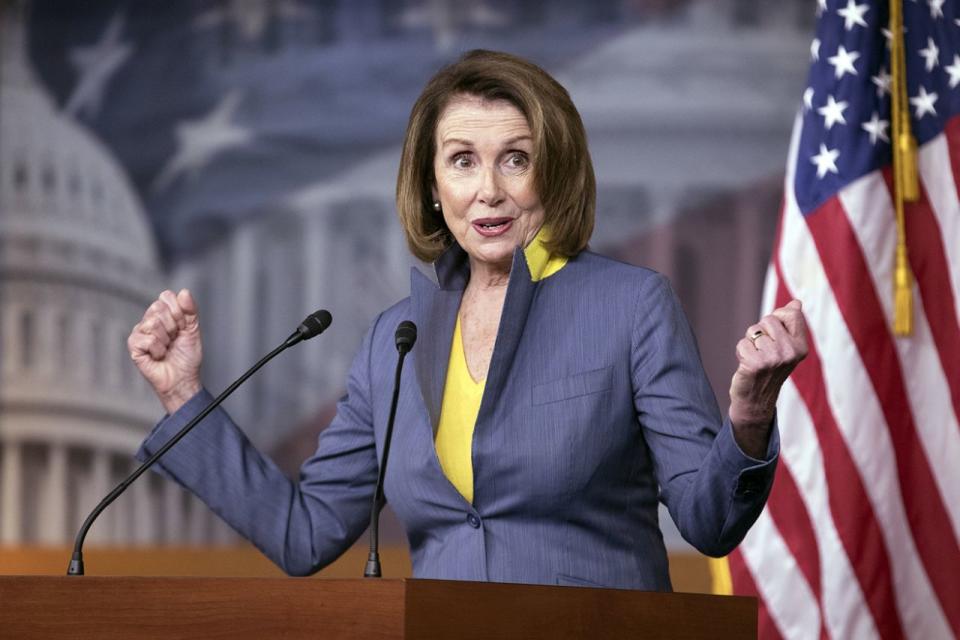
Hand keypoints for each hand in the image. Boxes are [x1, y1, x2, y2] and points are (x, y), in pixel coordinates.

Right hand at [128, 289, 202, 414]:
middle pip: (158, 308)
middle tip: (174, 339)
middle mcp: (149, 320)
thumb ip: (190, 310)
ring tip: (167, 348)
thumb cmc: (187, 356)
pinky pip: (148, 340)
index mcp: (163, 314)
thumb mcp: (193, 330)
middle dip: (173, 326)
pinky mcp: (134, 346)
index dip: (179, 312)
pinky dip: (158, 350)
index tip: (183, 327)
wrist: (183, 378)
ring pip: (153, 323)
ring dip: (166, 340)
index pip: (166, 296)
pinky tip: (158, 356)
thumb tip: (184, 292)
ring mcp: (139, 332)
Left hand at [728, 299, 808, 456]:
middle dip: (760, 331)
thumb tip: (796, 302)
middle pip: (768, 319)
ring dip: (749, 343)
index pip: (791, 313)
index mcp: (801, 346)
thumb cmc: (770, 369)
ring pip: (753, 331)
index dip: (777, 317)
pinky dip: (741, 352)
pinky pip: (742, 343)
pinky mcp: (756, 364)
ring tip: (755, 358)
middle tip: (763, 350)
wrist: (757, 400)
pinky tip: (747, 366)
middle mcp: (791, 352)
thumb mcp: (785, 347)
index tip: (774, 332)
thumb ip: (790, 324)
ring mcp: (774, 358)